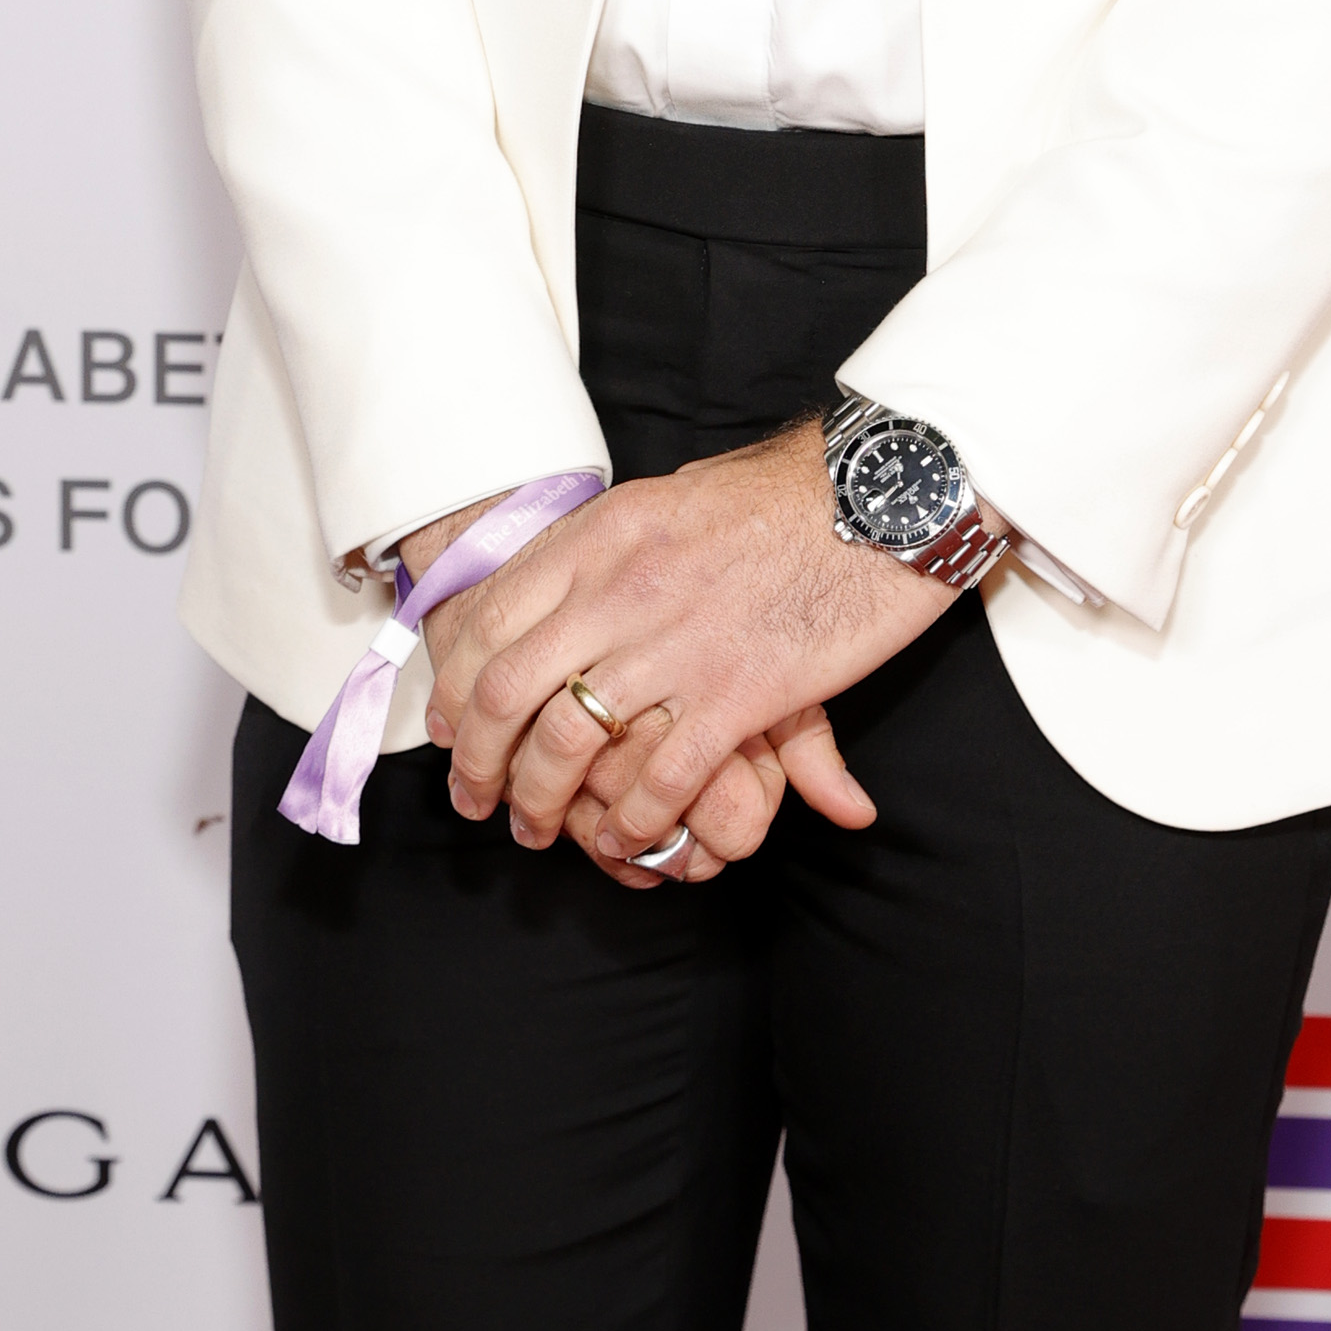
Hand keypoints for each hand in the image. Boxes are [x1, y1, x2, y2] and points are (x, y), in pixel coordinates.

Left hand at [398, 494, 788, 889]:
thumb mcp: (674, 499)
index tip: (451, 729)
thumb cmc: (784, 492)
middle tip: (477, 799)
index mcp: (602, 535)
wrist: (879, 493)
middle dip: (480, 760)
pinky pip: (662, 775)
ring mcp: (677, 642)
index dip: (456, 687)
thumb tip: (573, 577)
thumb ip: (615, 549)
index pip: (492, 619)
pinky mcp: (739, 691)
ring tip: (540, 829)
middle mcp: (622, 587)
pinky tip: (629, 838)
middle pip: (509, 690)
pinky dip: (634, 820)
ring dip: (543, 800)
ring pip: (570, 740)